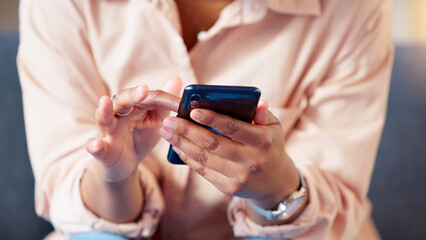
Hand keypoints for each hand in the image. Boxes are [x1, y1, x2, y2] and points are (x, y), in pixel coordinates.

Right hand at [85, 78, 181, 181]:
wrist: (126, 163)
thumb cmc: (141, 136)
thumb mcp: (156, 120)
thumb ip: (164, 103)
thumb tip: (176, 79)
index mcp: (134, 105)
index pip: (150, 98)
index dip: (166, 100)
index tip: (181, 103)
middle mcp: (118, 113)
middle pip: (124, 100)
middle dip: (133, 95)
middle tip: (143, 90)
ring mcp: (108, 131)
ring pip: (104, 118)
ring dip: (104, 110)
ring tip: (105, 101)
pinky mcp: (102, 150)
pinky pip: (95, 147)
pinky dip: (93, 145)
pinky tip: (95, 144)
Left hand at [159, 100, 299, 208]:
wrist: (275, 182)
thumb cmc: (270, 146)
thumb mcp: (273, 128)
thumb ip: (262, 114)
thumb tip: (257, 103)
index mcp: (262, 141)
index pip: (233, 128)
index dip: (212, 119)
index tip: (193, 111)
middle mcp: (251, 160)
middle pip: (213, 143)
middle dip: (187, 130)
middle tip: (169, 120)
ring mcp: (239, 176)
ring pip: (204, 158)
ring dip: (181, 144)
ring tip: (166, 131)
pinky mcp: (229, 188)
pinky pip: (204, 171)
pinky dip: (188, 158)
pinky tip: (177, 147)